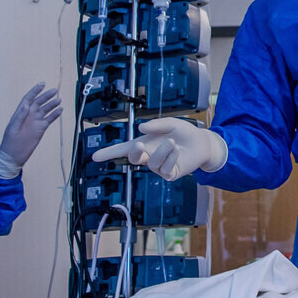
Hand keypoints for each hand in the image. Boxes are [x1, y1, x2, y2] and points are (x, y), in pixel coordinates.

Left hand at [0, 83, 62, 177]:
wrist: (13, 156)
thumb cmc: (10, 142)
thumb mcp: (13, 128)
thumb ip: (20, 116)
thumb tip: (26, 105)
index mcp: (20, 113)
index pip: (28, 99)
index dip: (35, 91)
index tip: (42, 84)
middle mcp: (29, 115)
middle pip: (39, 102)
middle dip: (46, 96)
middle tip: (54, 91)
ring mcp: (35, 122)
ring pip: (45, 110)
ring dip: (52, 104)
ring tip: (59, 100)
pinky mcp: (41, 129)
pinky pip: (49, 119)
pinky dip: (55, 115)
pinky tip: (60, 110)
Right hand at [90, 118, 226, 180]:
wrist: (202, 142)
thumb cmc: (184, 133)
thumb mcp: (170, 123)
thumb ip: (156, 124)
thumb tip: (141, 127)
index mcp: (145, 144)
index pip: (123, 150)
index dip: (109, 153)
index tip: (94, 156)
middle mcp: (149, 156)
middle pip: (133, 159)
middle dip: (134, 153)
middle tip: (139, 145)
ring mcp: (159, 167)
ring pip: (152, 163)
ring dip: (162, 151)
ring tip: (173, 143)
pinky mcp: (170, 174)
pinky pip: (165, 169)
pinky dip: (171, 158)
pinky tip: (177, 151)